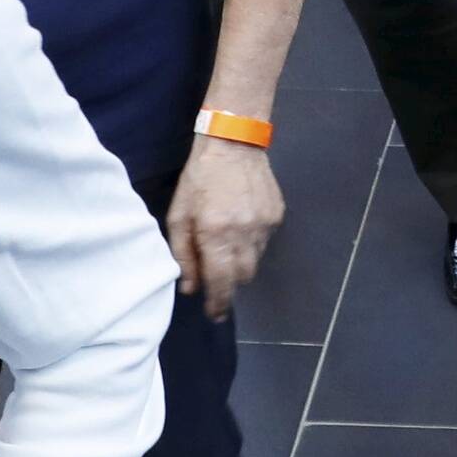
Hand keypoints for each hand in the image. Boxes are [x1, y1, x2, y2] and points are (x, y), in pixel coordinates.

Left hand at [168, 135, 281, 316]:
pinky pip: (264, 242)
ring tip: (226, 241)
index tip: (214, 314)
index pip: (222, 284)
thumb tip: (190, 288)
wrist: (234, 142)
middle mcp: (244, 234)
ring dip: (240, 261)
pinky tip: (240, 222)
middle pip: (242, 277)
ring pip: (255, 260)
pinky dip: (251, 242)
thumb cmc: (199, 179)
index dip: (218, 304)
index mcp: (216, 234)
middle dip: (229, 282)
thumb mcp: (179, 216)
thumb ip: (182, 254)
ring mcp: (265, 225)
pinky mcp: (277, 216)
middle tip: (215, 275)